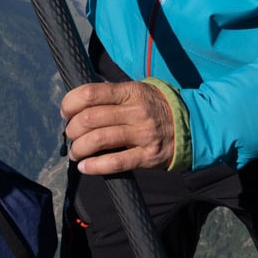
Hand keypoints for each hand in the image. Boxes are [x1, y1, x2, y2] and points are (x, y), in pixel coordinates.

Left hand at [61, 81, 175, 174]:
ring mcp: (143, 134)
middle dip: (72, 129)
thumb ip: (112, 96)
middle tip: (70, 135)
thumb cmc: (155, 107)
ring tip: (75, 153)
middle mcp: (136, 111)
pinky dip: (94, 166)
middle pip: (90, 118)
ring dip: (79, 148)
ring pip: (99, 140)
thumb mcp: (137, 91)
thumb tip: (78, 104)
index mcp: (130, 91)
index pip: (90, 93)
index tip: (65, 112)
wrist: (191, 126)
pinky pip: (115, 162)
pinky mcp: (148, 156)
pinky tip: (85, 167)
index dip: (70, 103)